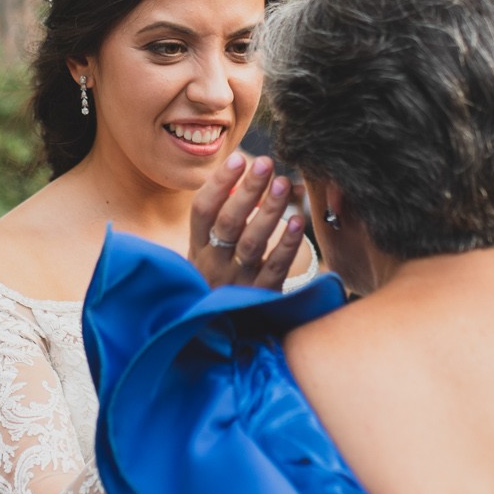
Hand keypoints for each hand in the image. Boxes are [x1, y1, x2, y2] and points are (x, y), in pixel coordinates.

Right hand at [189, 153, 308, 290]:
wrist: (213, 335)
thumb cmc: (216, 279)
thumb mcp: (208, 251)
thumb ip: (224, 216)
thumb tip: (249, 176)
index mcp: (197, 248)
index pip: (202, 210)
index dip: (219, 183)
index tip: (239, 159)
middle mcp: (212, 265)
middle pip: (228, 222)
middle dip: (247, 191)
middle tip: (266, 164)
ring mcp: (235, 283)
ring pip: (252, 242)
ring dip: (268, 211)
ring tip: (283, 184)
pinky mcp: (259, 298)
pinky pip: (274, 268)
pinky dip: (286, 244)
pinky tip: (297, 221)